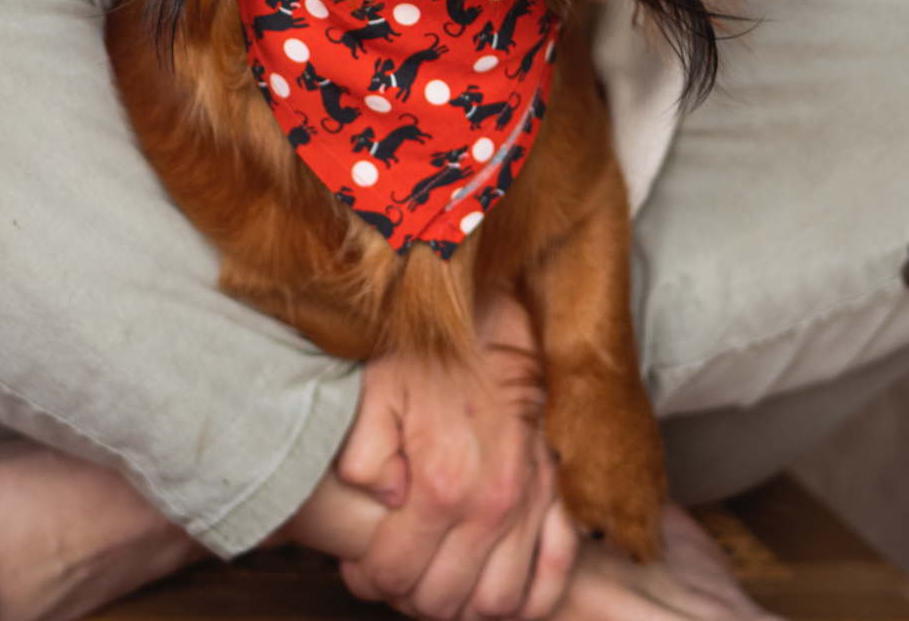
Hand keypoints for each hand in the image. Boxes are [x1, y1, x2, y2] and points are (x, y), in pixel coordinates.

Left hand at [337, 294, 578, 618]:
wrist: (499, 326)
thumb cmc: (434, 357)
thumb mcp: (378, 389)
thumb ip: (365, 452)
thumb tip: (379, 502)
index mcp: (439, 483)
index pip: (393, 573)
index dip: (367, 578)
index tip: (360, 563)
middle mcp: (488, 507)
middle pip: (440, 600)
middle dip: (408, 594)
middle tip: (394, 570)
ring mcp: (529, 508)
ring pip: (495, 604)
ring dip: (461, 605)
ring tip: (438, 578)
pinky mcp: (559, 501)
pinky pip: (552, 580)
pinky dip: (526, 601)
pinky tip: (493, 588)